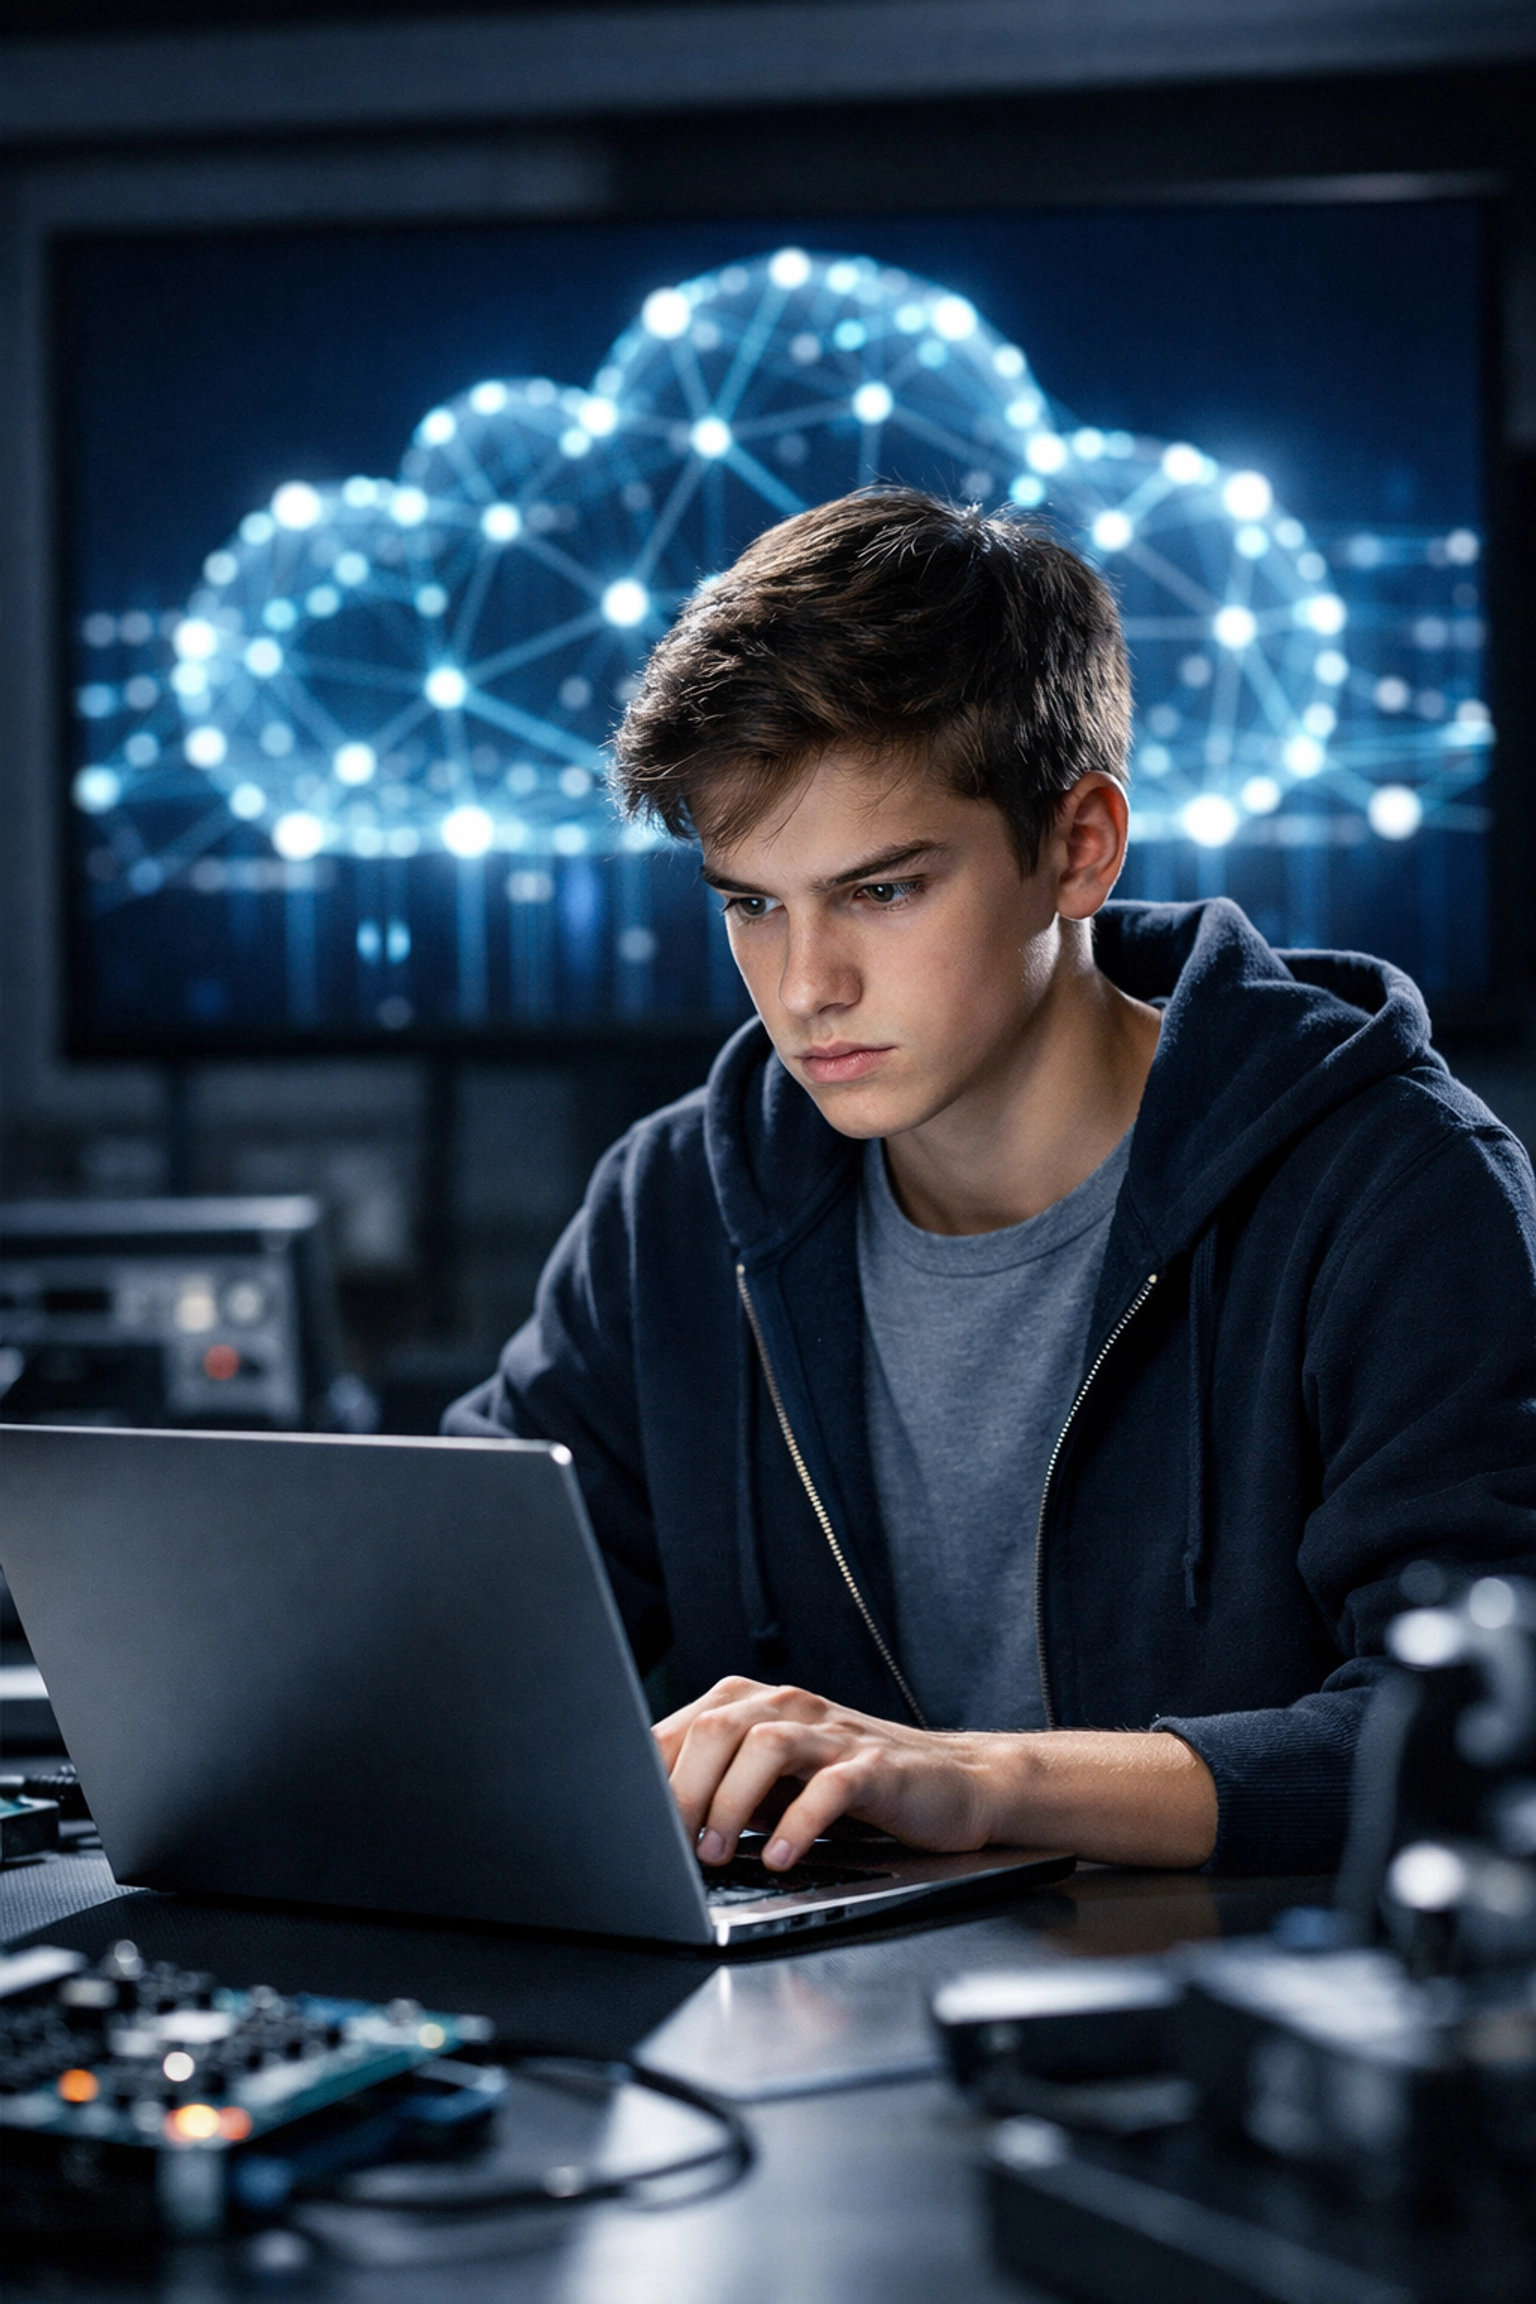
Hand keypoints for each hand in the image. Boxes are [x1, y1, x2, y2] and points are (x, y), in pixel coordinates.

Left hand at [652, 1676, 1218, 1871]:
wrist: (957, 1784)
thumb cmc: (855, 1786)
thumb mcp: (779, 1781)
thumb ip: (722, 1784)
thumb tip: (647, 1819)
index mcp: (757, 1705)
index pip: (683, 1727)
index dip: (648, 1773)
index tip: (625, 1821)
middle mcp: (791, 1707)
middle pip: (715, 1727)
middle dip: (683, 1789)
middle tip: (671, 1845)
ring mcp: (835, 1734)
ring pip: (763, 1744)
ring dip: (728, 1803)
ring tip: (715, 1853)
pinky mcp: (876, 1768)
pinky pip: (828, 1787)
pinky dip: (795, 1823)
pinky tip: (777, 1857)